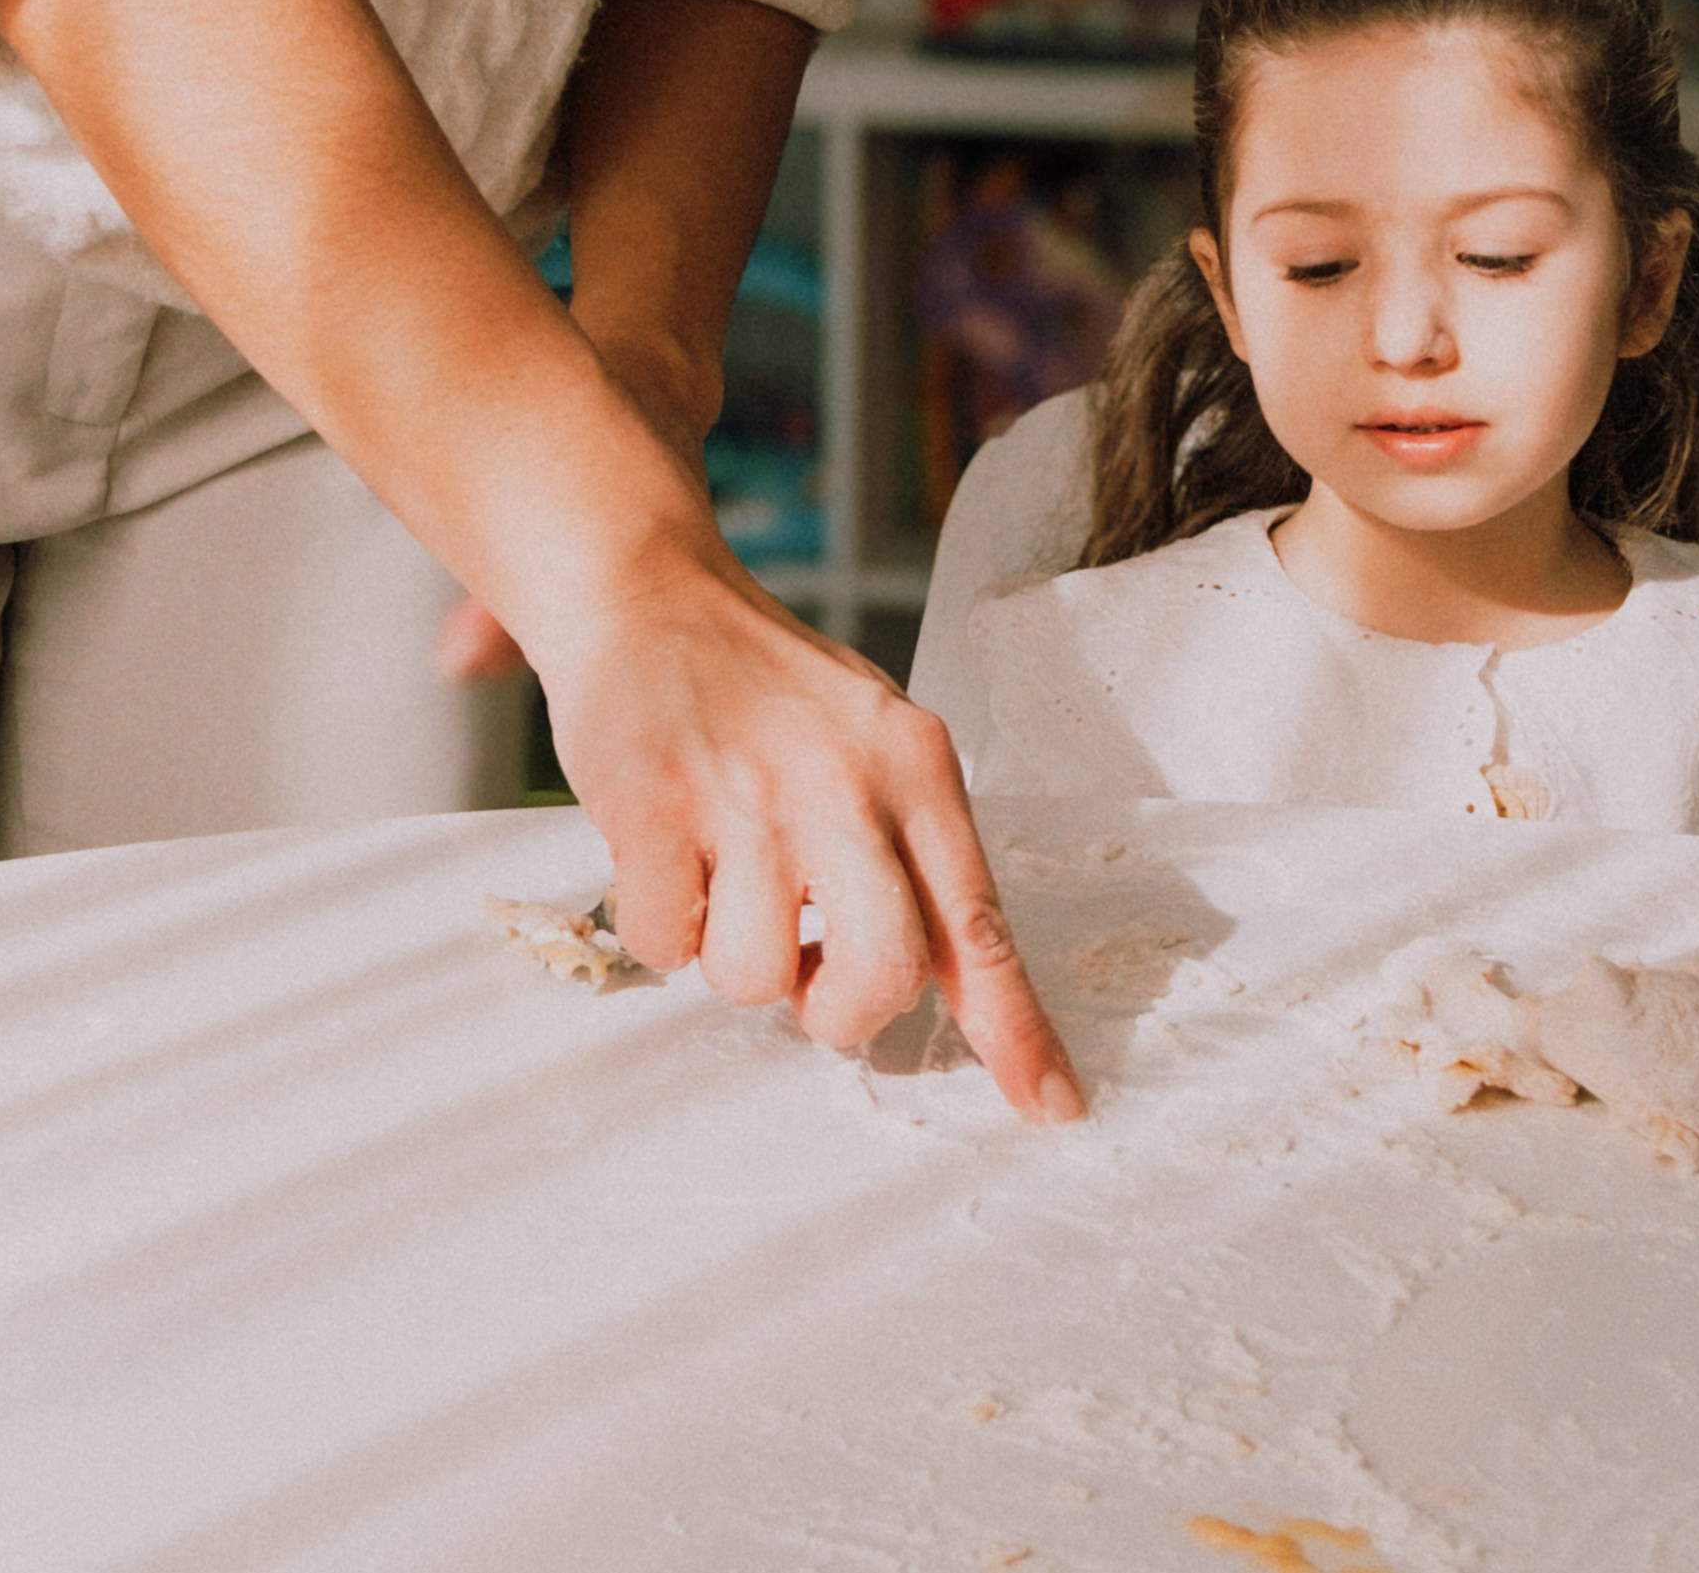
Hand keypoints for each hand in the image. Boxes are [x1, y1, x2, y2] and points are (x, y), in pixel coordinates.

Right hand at [519, 516, 1085, 1121]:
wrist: (647, 590)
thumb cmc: (767, 694)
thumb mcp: (872, 746)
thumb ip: (909, 853)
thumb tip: (940, 985)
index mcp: (916, 764)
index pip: (980, 921)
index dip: (1016, 1028)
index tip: (1052, 1107)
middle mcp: (843, 779)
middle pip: (884, 974)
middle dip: (843, 1014)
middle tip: (812, 978)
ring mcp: (745, 792)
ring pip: (758, 978)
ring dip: (735, 957)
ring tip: (722, 872)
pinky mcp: (651, 804)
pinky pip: (664, 945)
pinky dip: (660, 924)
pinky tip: (665, 850)